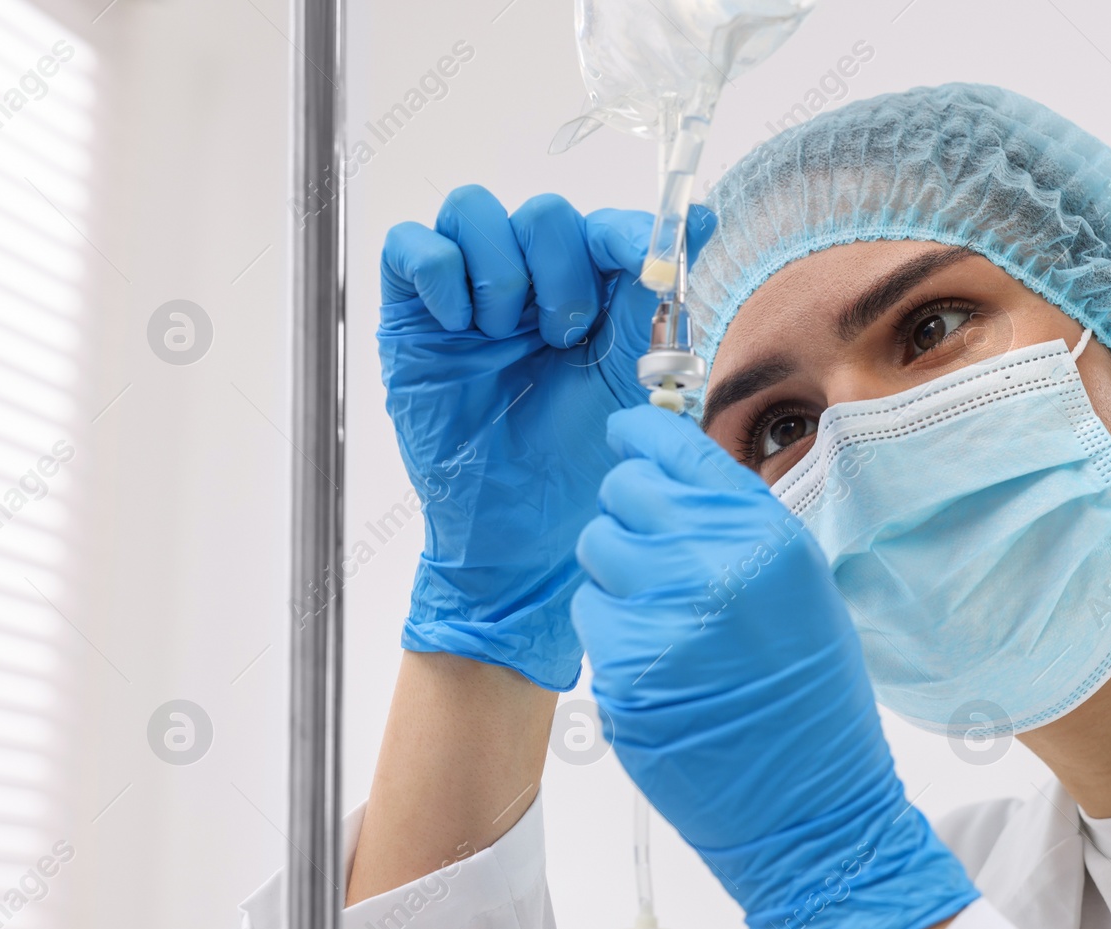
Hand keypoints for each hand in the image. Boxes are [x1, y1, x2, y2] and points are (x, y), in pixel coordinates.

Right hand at [377, 186, 714, 688]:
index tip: (648, 257)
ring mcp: (469, 297)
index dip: (627, 231)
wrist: (522, 536)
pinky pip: (412, 247)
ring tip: (511, 335)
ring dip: (503, 270)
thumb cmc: (579, 466)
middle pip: (544, 214)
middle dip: (563, 268)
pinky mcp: (414, 318)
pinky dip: (440, 272)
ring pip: (473, 210)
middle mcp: (529, 286)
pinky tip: (464, 328)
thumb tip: (698, 219)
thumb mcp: (628, 380)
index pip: (604, 228)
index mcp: (590, 297)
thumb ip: (653, 302)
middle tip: (566, 335)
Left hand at [571, 406, 977, 928]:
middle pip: (622, 492)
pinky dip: (613, 632)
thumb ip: (736, 527)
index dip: (640, 438)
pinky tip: (659, 662)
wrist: (812, 805)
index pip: (675, 448)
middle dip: (630, 515)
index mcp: (765, 535)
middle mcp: (711, 563)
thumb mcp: (800, 586)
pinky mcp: (622, 667)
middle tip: (656, 552)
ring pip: (597, 551)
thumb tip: (673, 480)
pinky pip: (591, 616)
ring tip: (668, 619)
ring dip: (619, 576)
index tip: (626, 437)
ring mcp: (661, 615)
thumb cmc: (812, 700)